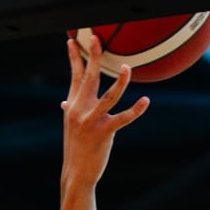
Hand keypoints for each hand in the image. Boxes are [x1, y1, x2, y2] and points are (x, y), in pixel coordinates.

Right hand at [61, 36, 149, 189]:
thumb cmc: (76, 148)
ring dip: (120, 81)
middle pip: (89, 78)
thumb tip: (64, 102)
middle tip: (97, 38)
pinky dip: (136, 110)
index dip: (75, 57)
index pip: (74, 75)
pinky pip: (123, 118)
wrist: (76, 172)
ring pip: (108, 96)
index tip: (73, 40)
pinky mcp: (104, 132)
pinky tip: (146, 101)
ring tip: (127, 67)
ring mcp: (91, 120)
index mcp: (73, 104)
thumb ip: (70, 110)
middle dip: (94, 56)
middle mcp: (80, 109)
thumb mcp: (70, 126)